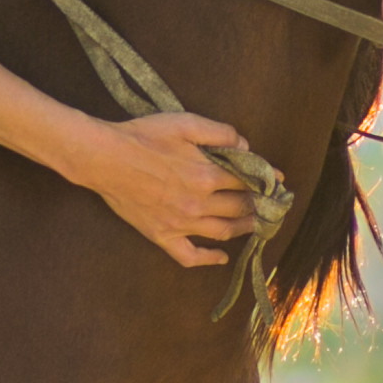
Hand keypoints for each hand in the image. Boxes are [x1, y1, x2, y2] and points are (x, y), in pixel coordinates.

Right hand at [80, 113, 260, 268]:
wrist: (105, 158)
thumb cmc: (143, 136)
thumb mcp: (184, 123)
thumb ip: (219, 133)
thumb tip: (244, 145)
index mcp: (207, 175)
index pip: (247, 182)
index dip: (265, 181)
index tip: (278, 182)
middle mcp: (198, 203)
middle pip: (240, 208)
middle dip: (260, 205)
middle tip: (272, 204)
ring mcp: (181, 224)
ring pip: (223, 231)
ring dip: (245, 228)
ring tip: (256, 223)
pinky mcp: (162, 236)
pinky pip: (190, 256)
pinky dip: (209, 259)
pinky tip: (222, 257)